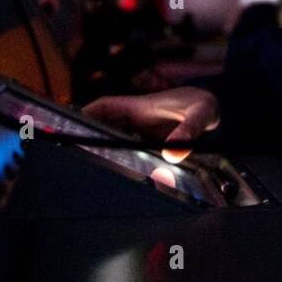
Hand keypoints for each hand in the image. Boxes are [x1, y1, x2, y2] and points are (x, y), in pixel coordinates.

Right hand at [82, 87, 219, 163]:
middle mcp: (137, 118)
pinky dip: (121, 160)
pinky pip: (129, 150)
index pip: (106, 106)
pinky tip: (117, 176)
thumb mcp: (201, 113)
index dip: (86, 112)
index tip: (69, 123)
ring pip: (114, 139)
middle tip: (73, 151)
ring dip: (103, 150)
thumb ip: (189, 130)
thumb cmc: (204, 105)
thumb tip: (172, 153)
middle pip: (104, 124)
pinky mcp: (149, 143)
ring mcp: (141, 131)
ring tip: (86, 167)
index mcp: (141, 106)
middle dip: (87, 135)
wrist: (212, 110)